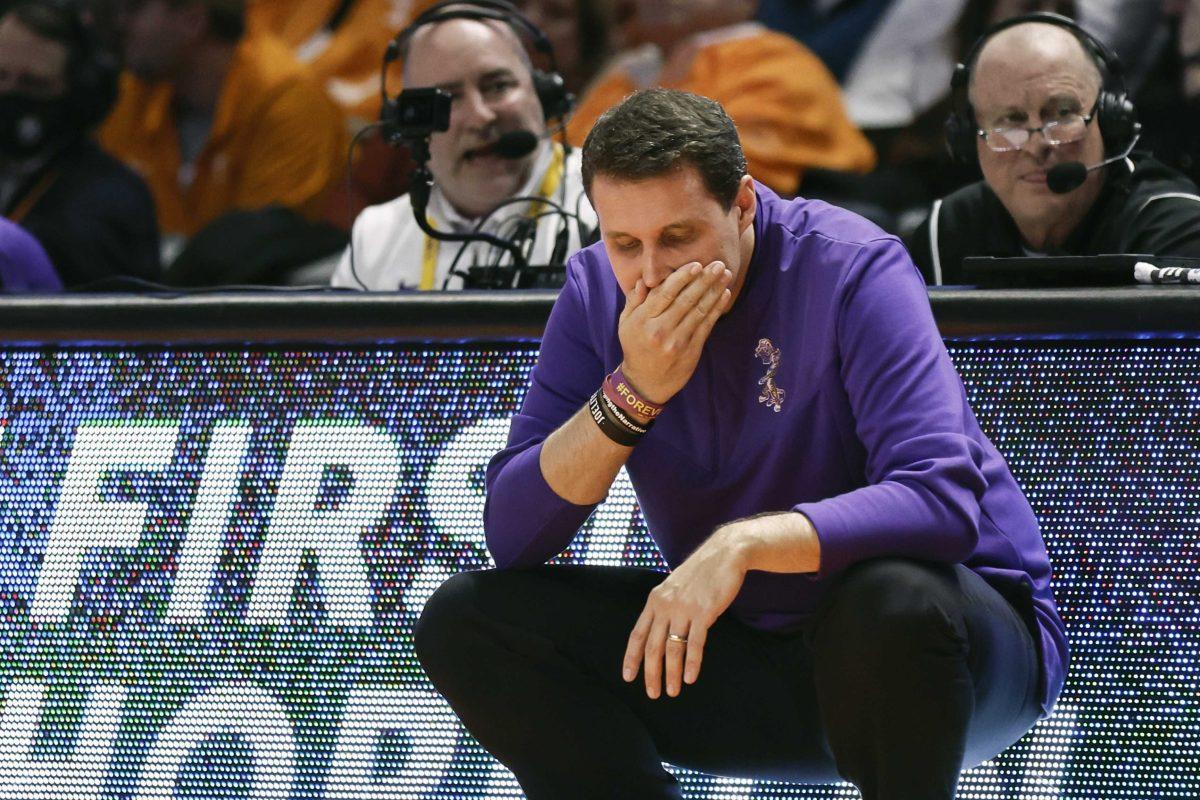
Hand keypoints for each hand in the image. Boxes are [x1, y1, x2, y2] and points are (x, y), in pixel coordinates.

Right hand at [618, 260, 732, 405]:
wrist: (645, 382)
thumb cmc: (635, 347)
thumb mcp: (625, 324)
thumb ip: (634, 300)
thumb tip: (644, 280)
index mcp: (643, 320)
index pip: (665, 293)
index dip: (682, 278)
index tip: (696, 264)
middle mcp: (660, 330)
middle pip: (685, 300)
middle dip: (704, 280)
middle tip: (718, 264)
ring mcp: (677, 342)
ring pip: (699, 311)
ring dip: (714, 291)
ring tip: (726, 275)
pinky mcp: (691, 351)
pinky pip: (706, 326)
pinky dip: (716, 309)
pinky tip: (724, 295)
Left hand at [622, 527, 745, 698]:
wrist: (724, 553)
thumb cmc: (701, 572)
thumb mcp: (674, 587)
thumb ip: (665, 606)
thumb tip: (659, 630)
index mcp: (655, 600)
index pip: (637, 634)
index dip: (631, 657)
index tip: (628, 677)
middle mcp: (665, 606)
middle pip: (653, 647)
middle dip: (651, 673)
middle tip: (652, 693)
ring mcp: (684, 609)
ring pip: (673, 649)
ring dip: (671, 673)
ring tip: (672, 691)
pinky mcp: (703, 612)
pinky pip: (695, 644)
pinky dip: (692, 663)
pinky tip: (691, 677)